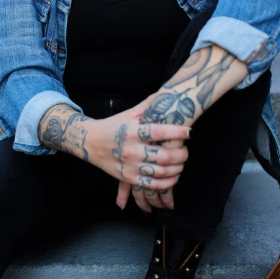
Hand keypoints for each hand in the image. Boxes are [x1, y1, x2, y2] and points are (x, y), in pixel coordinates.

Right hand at [86, 94, 189, 211]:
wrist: (90, 142)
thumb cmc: (113, 126)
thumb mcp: (129, 113)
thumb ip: (148, 105)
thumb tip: (167, 93)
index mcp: (133, 131)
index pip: (159, 132)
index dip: (177, 133)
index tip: (189, 132)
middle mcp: (132, 149)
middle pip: (164, 156)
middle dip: (181, 154)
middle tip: (186, 151)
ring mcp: (130, 166)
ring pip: (161, 172)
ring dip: (177, 169)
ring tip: (181, 163)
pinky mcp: (128, 178)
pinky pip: (152, 184)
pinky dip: (167, 183)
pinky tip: (174, 177)